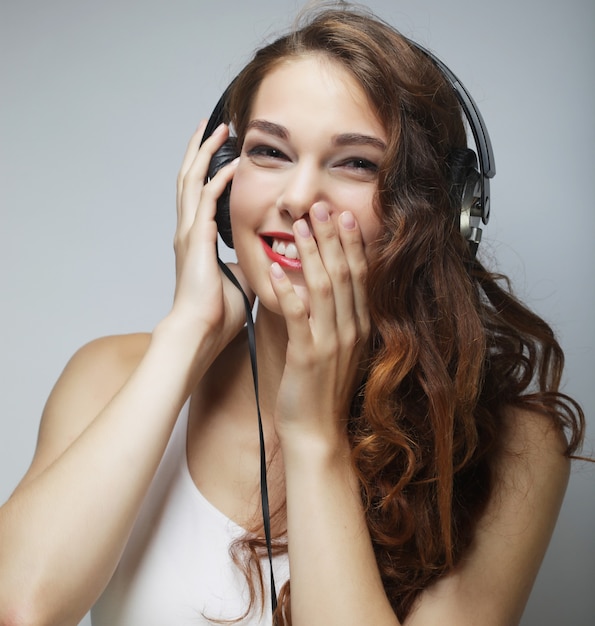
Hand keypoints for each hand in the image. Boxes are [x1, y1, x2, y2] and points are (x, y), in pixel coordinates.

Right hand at [172, 121, 251, 347]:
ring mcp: (189, 232)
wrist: (201, 330)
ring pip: (192, 180)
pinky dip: (220, 179)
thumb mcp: (238, 279)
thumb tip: (264, 257)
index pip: (199, 193)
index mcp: (196, 239)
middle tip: (212, 125)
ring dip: (205, 153)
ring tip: (219, 128)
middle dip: (200, 149)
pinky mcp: (197, 238)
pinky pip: (208, 199)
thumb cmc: (217, 313)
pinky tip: (234, 164)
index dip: (207, 169)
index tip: (221, 151)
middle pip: (189, 177)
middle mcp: (188, 229)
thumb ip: (246, 262)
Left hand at [270, 203, 370, 449]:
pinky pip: (298, 317)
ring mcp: (331, 343)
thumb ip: (337, 318)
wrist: (317, 430)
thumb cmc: (323, 389)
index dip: (351, 243)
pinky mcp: (308, 356)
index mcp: (359, 326)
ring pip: (324, 287)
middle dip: (332, 237)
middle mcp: (350, 330)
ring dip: (311, 254)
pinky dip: (288, 292)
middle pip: (344, 273)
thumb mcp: (339, 349)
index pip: (360, 275)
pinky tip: (275, 272)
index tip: (342, 216)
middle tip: (321, 207)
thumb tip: (328, 287)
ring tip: (300, 227)